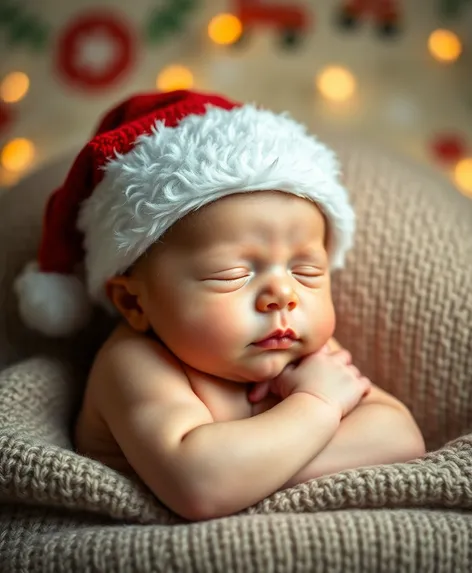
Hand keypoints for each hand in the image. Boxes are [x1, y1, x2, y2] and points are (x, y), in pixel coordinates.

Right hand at [248, 345, 370, 419]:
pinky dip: (361, 390)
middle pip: (343, 355)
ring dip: (350, 378)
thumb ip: (274, 370)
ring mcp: (347, 373)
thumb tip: (264, 368)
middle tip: (335, 376)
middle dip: (340, 364)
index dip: (324, 356)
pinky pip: (364, 384)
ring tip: (343, 388)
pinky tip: (356, 396)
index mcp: (316, 356)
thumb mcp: (279, 379)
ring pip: (354, 370)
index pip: (325, 348)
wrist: (312, 409)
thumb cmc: (293, 394)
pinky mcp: (357, 387)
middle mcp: (334, 360)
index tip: (321, 364)